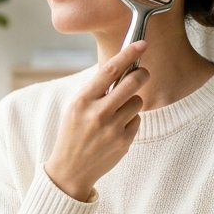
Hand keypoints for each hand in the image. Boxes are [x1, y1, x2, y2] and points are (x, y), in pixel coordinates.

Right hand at [43, 41, 149, 200]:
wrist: (70, 170)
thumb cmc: (73, 133)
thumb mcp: (76, 107)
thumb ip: (96, 89)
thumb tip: (121, 67)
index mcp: (83, 100)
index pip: (110, 69)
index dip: (128, 54)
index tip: (141, 44)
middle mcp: (98, 112)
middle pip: (132, 82)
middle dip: (142, 74)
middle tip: (142, 73)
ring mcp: (113, 128)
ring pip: (137, 102)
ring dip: (133, 102)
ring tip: (117, 112)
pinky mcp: (124, 141)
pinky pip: (137, 120)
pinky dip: (131, 121)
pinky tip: (116, 129)